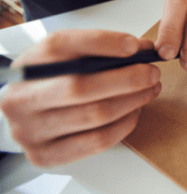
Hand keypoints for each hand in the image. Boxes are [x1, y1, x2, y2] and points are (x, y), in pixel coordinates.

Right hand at [0, 30, 161, 166]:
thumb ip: (99, 49)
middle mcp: (22, 98)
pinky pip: (97, 141)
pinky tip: (135, 111)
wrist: (25, 113)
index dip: (103, 43)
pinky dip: (125, 124)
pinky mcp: (46, 154)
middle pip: (81, 87)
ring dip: (133, 101)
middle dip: (128, 78)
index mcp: (27, 66)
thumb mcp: (66, 57)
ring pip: (96, 115)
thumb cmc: (52, 81)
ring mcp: (31, 130)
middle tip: (152, 72)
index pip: (61, 45)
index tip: (135, 46)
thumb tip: (141, 48)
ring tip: (150, 89)